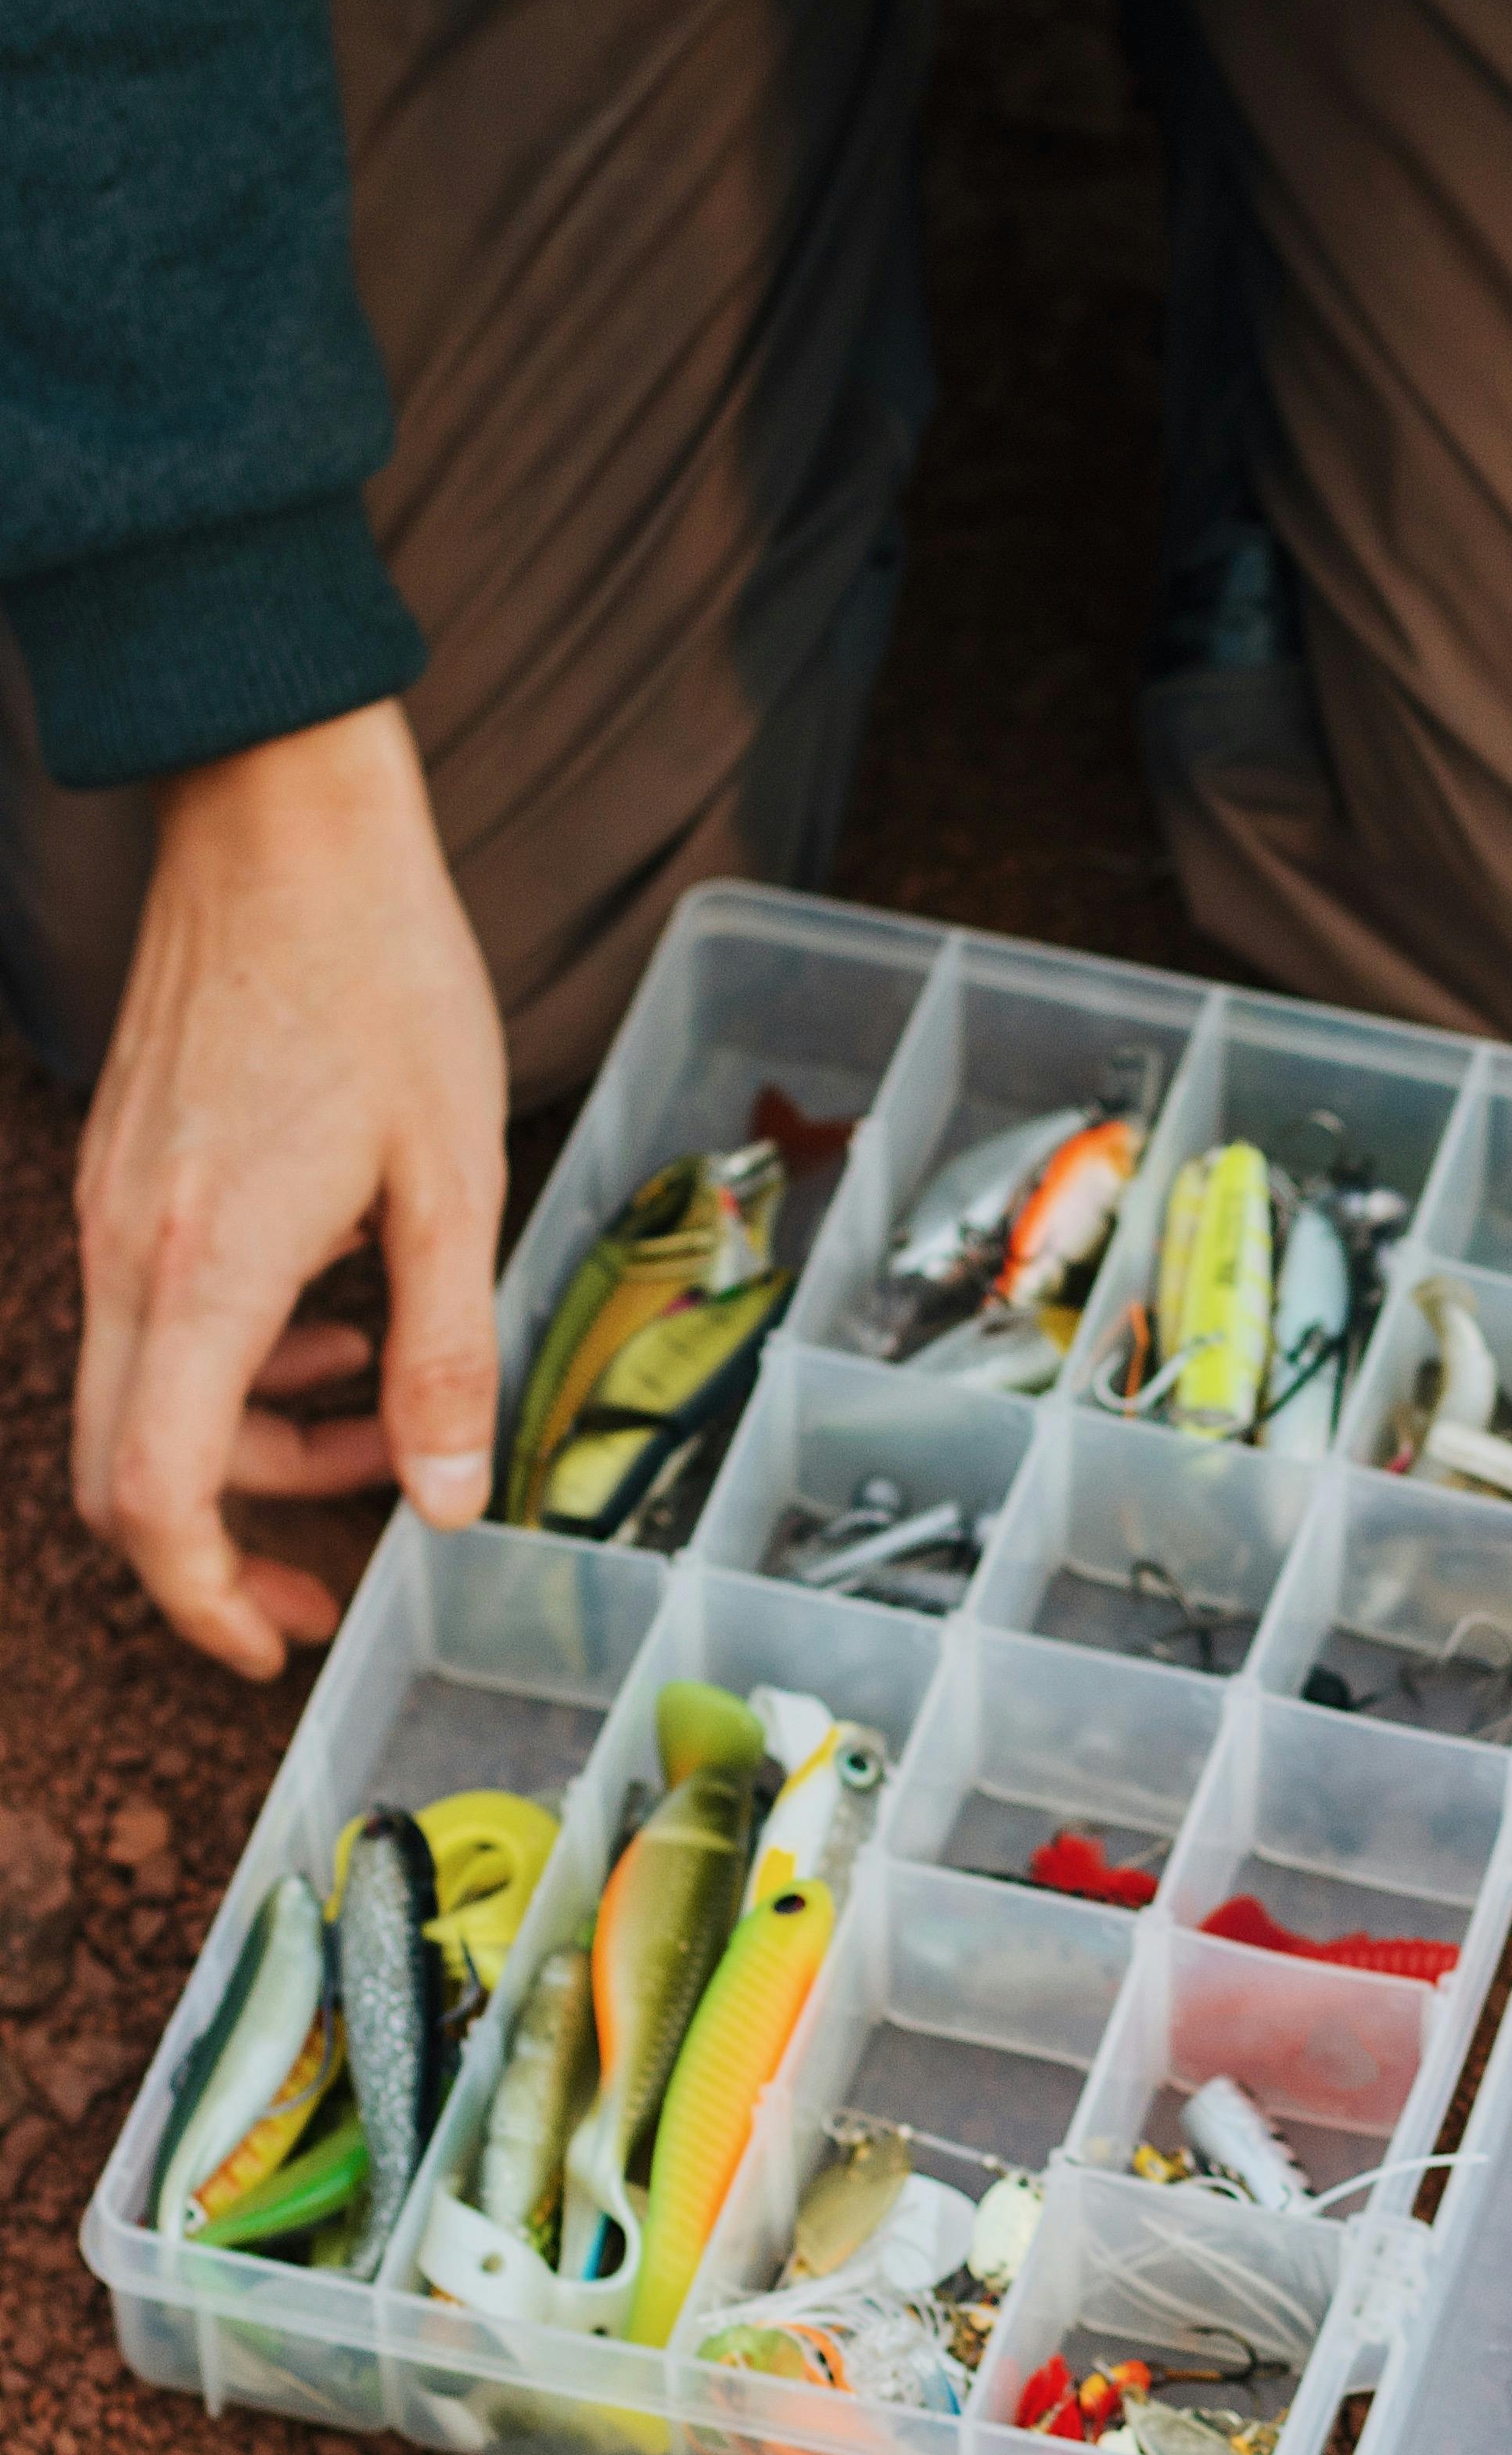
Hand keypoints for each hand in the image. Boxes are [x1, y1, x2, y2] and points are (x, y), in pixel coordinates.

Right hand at [72, 699, 504, 1678]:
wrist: (279, 812)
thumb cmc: (379, 972)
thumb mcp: (456, 1177)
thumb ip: (447, 1351)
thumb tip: (448, 1498)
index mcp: (204, 1269)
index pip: (154, 1497)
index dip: (203, 1599)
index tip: (275, 1642)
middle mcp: (125, 1250)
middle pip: (122, 1470)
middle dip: (224, 1550)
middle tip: (330, 1578)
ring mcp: (113, 1208)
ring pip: (142, 1397)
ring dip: (256, 1442)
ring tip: (379, 1421)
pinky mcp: (127, 1171)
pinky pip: (151, 1318)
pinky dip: (237, 1360)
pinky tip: (336, 1326)